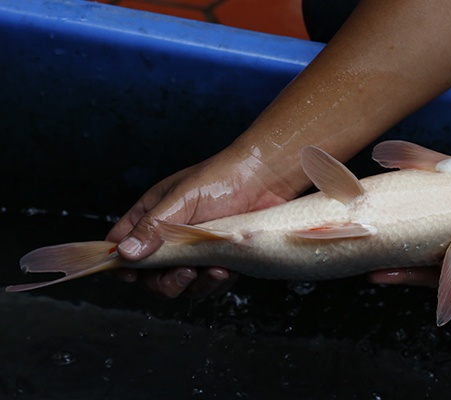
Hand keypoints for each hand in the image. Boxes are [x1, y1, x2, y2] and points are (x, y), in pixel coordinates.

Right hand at [106, 148, 288, 297]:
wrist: (265, 181)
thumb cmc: (220, 179)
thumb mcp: (181, 199)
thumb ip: (153, 227)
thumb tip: (125, 253)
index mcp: (152, 216)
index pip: (122, 244)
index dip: (121, 263)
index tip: (131, 275)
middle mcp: (170, 236)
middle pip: (151, 274)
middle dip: (164, 282)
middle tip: (183, 274)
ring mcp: (194, 250)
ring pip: (181, 283)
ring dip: (193, 284)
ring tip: (211, 270)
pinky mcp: (218, 259)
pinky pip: (208, 283)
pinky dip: (214, 282)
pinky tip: (225, 269)